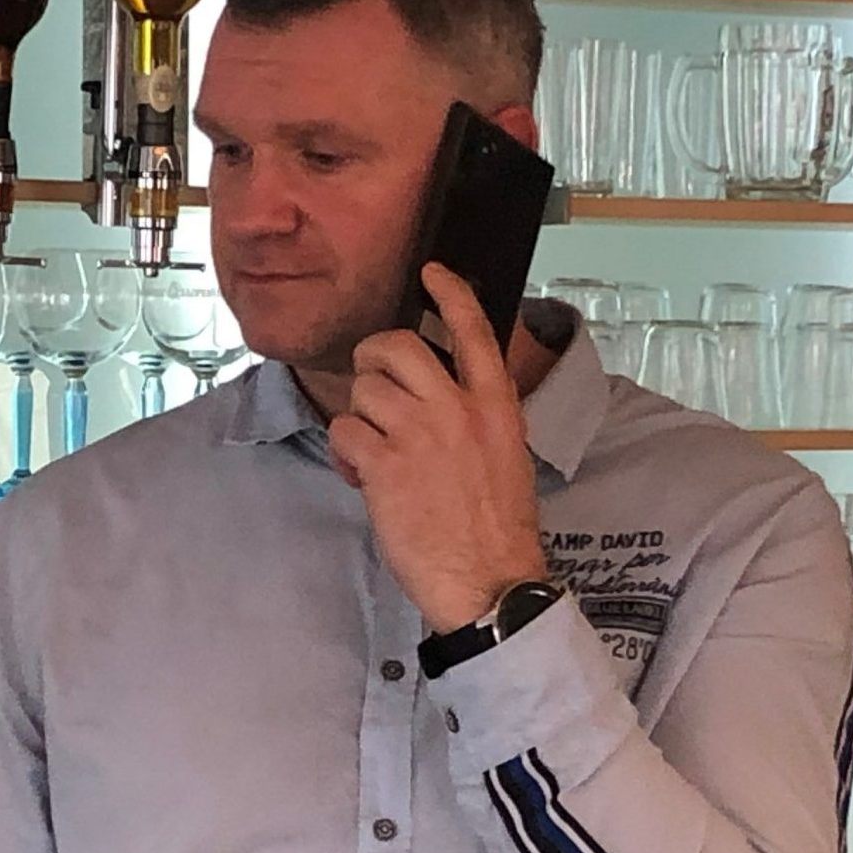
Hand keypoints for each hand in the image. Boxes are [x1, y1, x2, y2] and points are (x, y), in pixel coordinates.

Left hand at [328, 262, 547, 634]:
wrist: (489, 581)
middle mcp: (457, 409)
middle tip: (371, 383)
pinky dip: (345, 454)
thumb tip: (440, 396)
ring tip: (374, 454)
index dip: (450, 294)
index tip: (431, 272)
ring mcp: (419, 434)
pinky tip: (364, 478)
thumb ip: (476, 417)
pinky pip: (345, 432)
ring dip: (360, 419)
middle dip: (372, 357)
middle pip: (397, 346)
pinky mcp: (384, 466)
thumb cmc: (497, 527)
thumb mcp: (507, 456)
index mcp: (496, 405)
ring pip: (363, 391)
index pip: (475, 331)